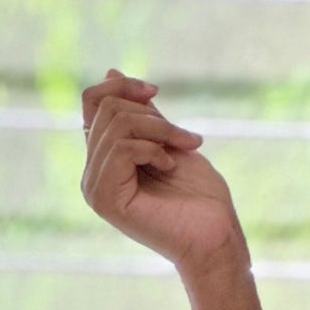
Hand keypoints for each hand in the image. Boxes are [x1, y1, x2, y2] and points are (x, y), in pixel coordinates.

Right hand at [79, 68, 246, 284]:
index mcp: (105, 159)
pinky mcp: (105, 199)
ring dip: (160, 132)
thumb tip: (111, 73)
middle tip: (186, 139)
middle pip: (106, 109)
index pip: (93, 103)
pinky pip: (121, 149)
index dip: (122, 87)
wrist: (216, 236)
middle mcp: (93, 173)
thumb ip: (142, 114)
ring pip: (115, 126)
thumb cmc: (201, 196)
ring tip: (183, 151)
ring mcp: (95, 187)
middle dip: (153, 116)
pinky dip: (153, 150)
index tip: (155, 92)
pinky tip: (170, 168)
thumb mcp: (169, 140)